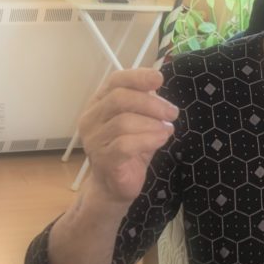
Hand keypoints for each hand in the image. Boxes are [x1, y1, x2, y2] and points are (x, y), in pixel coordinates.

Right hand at [78, 68, 178, 204]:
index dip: (138, 76)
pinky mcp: (103, 160)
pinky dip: (149, 139)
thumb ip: (145, 103)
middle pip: (119, 99)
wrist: (115, 186)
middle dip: (151, 103)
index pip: (115, 81)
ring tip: (167, 130)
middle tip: (172, 113)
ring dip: (152, 124)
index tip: (159, 78)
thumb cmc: (130, 150)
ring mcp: (94, 141)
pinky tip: (161, 139)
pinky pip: (126, 145)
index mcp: (99, 104)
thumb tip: (157, 85)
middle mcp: (91, 119)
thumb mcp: (140, 122)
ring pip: (124, 122)